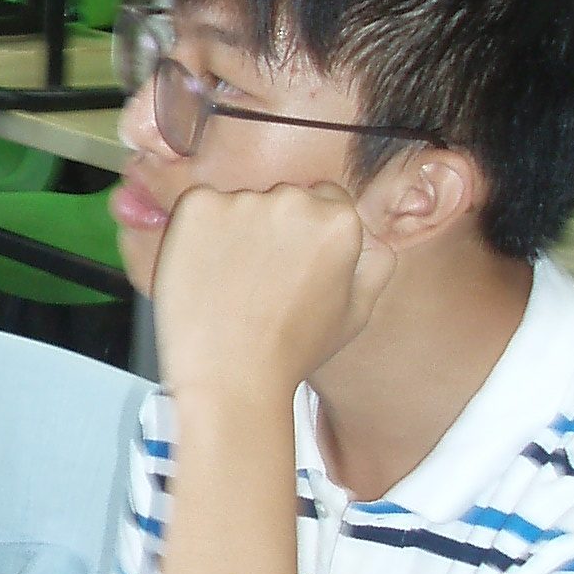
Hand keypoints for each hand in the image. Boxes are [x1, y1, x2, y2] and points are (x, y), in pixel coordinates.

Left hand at [154, 181, 394, 405]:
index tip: (289, 263)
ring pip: (240, 204)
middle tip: (259, 280)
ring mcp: (243, 200)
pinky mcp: (198, 206)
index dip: (305, 235)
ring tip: (230, 284)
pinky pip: (200, 208)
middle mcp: (294, 200)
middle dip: (273, 229)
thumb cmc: (293, 350)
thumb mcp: (357, 312)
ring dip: (235, 231)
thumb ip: (375, 264)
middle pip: (283, 198)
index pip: (325, 200)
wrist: (229, 374)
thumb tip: (372, 235)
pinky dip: (198, 233)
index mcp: (339, 221)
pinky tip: (204, 274)